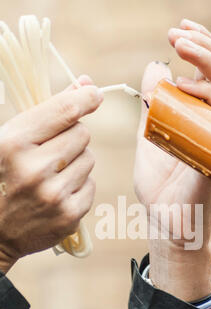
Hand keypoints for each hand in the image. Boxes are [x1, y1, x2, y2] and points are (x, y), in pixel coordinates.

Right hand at [0, 76, 101, 272]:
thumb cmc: (6, 176)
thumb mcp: (13, 139)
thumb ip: (49, 111)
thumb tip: (86, 83)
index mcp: (12, 144)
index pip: (63, 112)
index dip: (84, 98)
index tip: (94, 93)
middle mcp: (34, 169)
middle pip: (82, 134)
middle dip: (72, 137)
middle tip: (53, 150)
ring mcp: (53, 195)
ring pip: (89, 158)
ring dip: (77, 161)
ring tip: (53, 174)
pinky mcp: (69, 215)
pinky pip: (91, 184)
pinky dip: (79, 185)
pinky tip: (59, 192)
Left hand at [135, 19, 210, 300]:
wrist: (165, 219)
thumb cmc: (159, 184)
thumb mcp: (150, 135)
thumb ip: (152, 103)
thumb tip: (154, 66)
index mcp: (200, 116)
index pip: (210, 73)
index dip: (200, 47)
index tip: (177, 32)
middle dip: (204, 45)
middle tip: (177, 33)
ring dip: (206, 59)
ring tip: (180, 45)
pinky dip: (207, 94)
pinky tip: (183, 83)